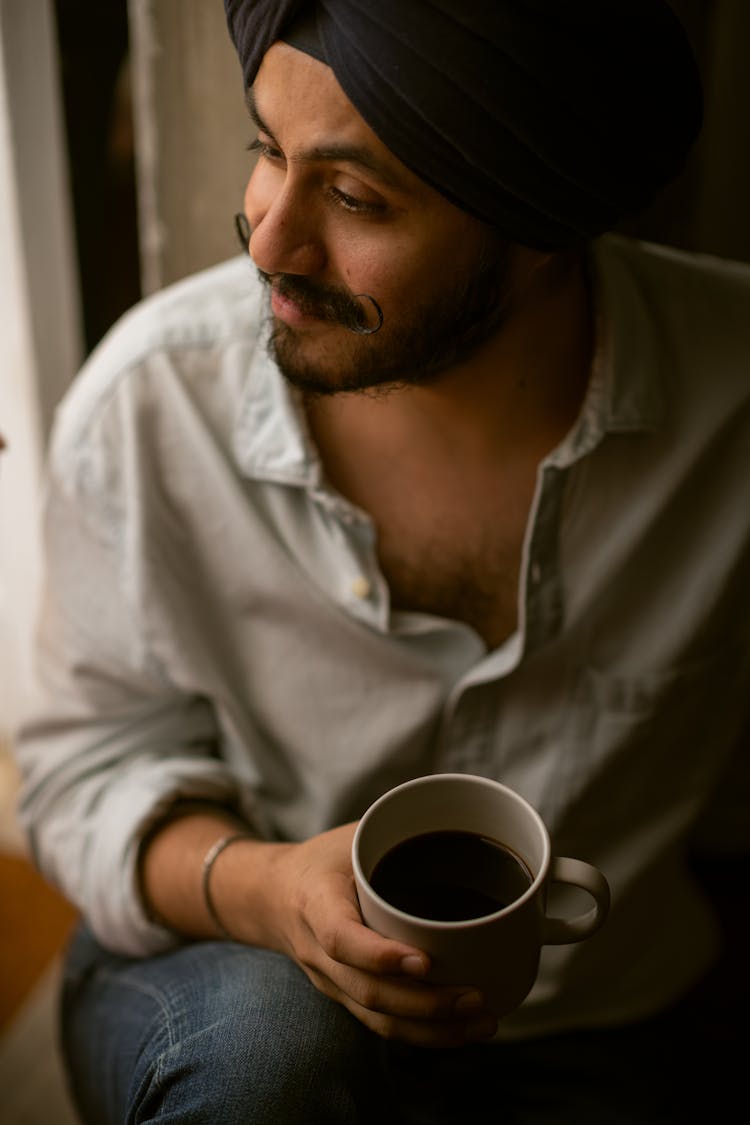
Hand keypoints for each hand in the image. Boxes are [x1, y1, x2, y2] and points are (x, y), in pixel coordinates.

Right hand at [233, 822, 498, 1046]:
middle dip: (425, 1004)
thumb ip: (394, 836)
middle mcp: (318, 951)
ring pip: (376, 1018)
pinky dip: (422, 1034)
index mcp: (315, 902)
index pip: (340, 938)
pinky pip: (380, 1025)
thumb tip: (458, 824)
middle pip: (367, 991)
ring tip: (481, 1022)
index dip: (380, 955)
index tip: (424, 961)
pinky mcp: (345, 997)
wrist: (271, 896)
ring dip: (432, 1030)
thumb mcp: (351, 837)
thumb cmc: (322, 861)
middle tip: (476, 997)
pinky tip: (461, 1029)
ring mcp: (329, 981)